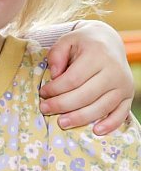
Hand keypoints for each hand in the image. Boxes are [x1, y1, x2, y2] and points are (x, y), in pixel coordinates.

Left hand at [39, 20, 133, 134]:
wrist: (109, 41)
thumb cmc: (83, 43)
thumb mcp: (67, 40)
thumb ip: (56, 54)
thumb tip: (54, 76)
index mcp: (97, 55)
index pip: (73, 79)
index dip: (56, 89)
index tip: (42, 93)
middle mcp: (113, 71)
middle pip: (86, 95)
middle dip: (62, 105)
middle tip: (45, 109)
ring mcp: (123, 85)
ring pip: (101, 107)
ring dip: (80, 118)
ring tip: (62, 123)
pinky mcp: (128, 95)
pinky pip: (121, 114)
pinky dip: (110, 125)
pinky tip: (95, 131)